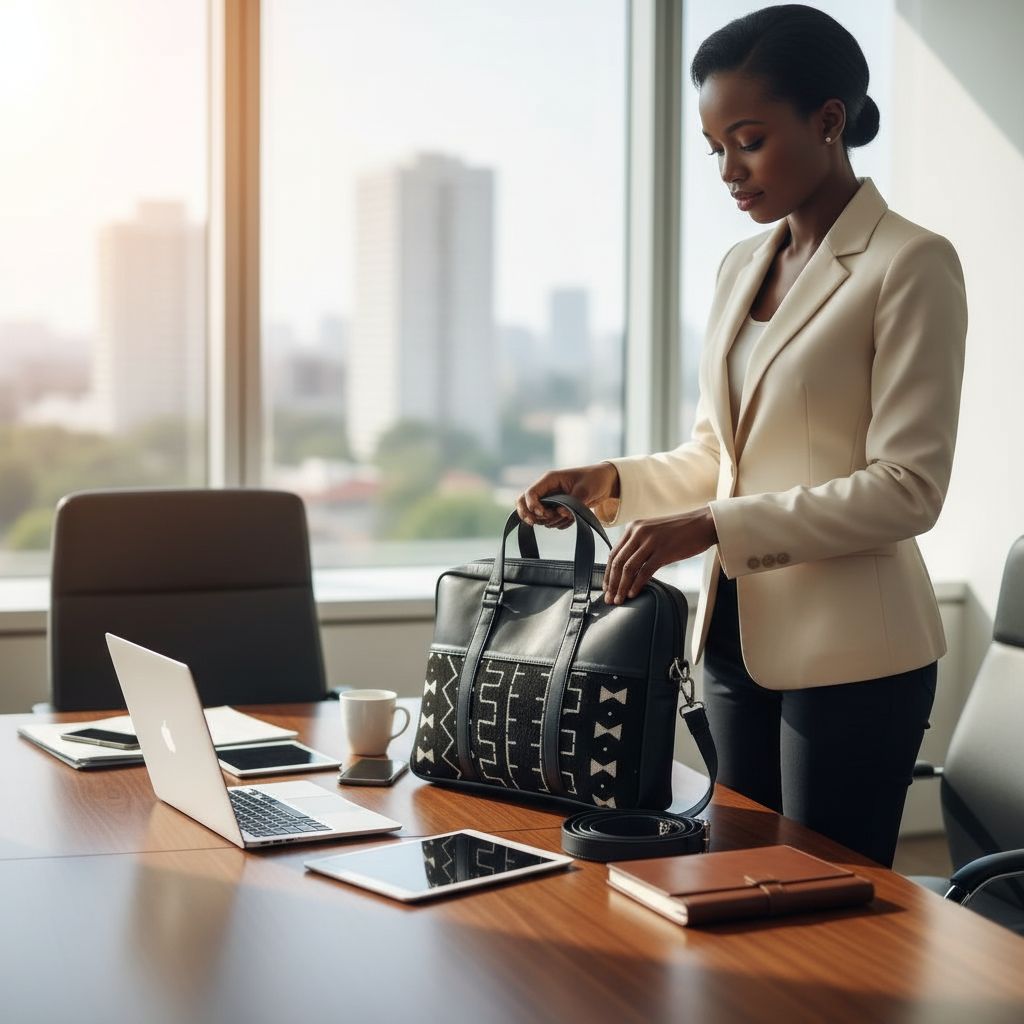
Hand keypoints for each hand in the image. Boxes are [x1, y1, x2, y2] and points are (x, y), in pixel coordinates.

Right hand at [516, 462, 619, 529]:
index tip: (543, 514)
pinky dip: (559, 523)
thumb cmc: (595, 479)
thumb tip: (560, 513)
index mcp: (550, 480)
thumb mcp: (586, 489)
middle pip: (525, 504)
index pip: (530, 493)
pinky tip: (571, 519)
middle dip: (530, 515)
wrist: (605, 483)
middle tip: (541, 522)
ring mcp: (551, 500)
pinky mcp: (557, 509)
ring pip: (539, 516)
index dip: (532, 506)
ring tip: (568, 516)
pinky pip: (550, 521)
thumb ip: (573, 501)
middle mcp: (547, 490)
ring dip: (551, 521)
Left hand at [603, 507, 717, 604]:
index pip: (613, 553)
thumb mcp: (652, 532)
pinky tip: (633, 593)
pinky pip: (645, 570)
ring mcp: (651, 541)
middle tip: (609, 598)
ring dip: (621, 587)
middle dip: (612, 583)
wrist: (703, 524)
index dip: (607, 573)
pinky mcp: (663, 551)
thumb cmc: (679, 532)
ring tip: (619, 600)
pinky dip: (637, 584)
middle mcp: (639, 532)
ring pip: (628, 568)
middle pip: (617, 562)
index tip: (606, 588)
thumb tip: (626, 568)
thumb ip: (638, 545)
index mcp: (633, 528)